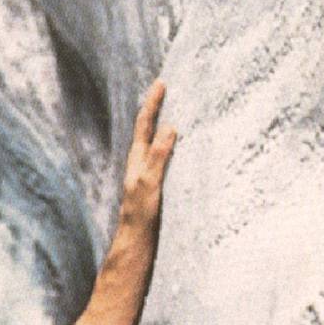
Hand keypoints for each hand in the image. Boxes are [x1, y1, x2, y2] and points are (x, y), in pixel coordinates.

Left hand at [118, 79, 176, 228]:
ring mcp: (150, 174)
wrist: (137, 241)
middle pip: (150, 130)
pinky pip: (169, 158)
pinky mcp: (159, 185)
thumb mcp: (149, 181)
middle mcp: (142, 163)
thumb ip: (158, 155)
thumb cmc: (140, 213)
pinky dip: (176, 147)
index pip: (145, 125)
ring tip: (180, 111)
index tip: (162, 83)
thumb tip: (169, 126)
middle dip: (159, 109)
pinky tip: (186, 148)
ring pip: (159, 144)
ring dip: (168, 127)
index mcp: (137, 159)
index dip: (153, 103)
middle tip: (170, 91)